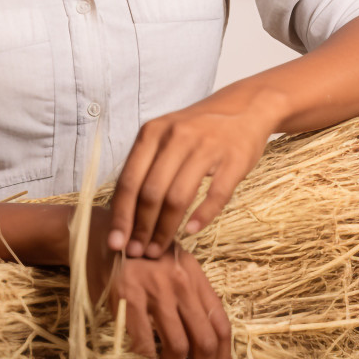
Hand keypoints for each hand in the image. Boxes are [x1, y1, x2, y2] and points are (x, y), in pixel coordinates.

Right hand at [86, 207, 230, 358]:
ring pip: (178, 345)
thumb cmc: (137, 254)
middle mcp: (179, 280)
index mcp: (194, 274)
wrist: (100, 233)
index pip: (220, 324)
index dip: (223, 357)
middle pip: (205, 339)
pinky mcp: (127, 295)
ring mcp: (154, 287)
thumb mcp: (171, 265)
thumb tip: (205, 342)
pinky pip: (144, 342)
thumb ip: (189, 295)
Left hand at [106, 87, 275, 258]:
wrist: (244, 106)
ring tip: (158, 248)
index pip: (129, 180)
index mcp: (153, 132)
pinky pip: (216, 195)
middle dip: (141, 228)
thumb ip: (146, 165)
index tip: (115, 242)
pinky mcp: (234, 159)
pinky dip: (201, 217)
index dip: (121, 215)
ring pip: (178, 197)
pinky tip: (191, 231)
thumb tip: (122, 211)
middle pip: (151, 192)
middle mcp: (177, 136)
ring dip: (165, 229)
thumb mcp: (165, 135)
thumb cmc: (197, 128)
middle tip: (137, 253)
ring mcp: (206, 147)